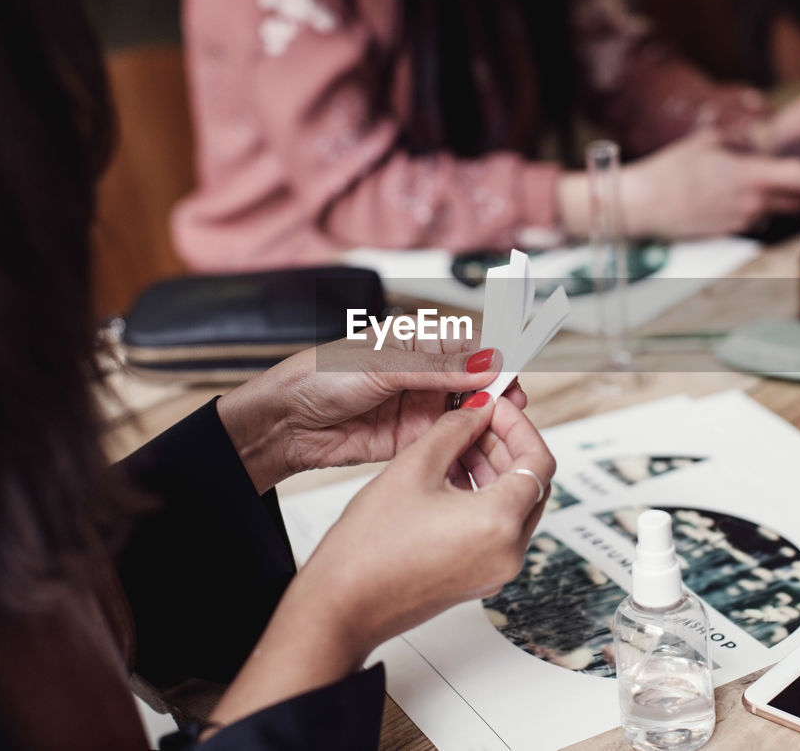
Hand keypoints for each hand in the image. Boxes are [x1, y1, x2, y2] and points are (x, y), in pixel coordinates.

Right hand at [209, 396, 554, 725]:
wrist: (341, 607)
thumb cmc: (367, 551)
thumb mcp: (413, 467)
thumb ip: (454, 429)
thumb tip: (478, 410)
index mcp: (500, 525)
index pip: (539, 462)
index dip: (519, 425)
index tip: (496, 408)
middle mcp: (508, 553)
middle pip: (531, 485)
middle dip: (506, 446)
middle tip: (477, 420)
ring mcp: (495, 571)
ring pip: (514, 507)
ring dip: (494, 470)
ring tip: (458, 444)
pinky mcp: (478, 578)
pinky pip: (496, 529)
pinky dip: (483, 498)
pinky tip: (450, 476)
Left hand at [217, 333, 526, 492]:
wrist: (284, 423)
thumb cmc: (320, 378)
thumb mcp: (383, 365)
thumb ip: (438, 368)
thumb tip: (485, 362)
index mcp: (418, 344)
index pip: (470, 350)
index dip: (495, 363)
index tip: (515, 377)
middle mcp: (423, 375)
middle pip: (475, 386)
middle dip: (496, 398)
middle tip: (513, 412)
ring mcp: (419, 409)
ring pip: (466, 417)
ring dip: (484, 426)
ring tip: (499, 437)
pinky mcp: (411, 441)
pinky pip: (447, 444)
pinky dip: (465, 450)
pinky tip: (478, 456)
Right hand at [562, 128, 799, 236]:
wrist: (643, 205)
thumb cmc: (670, 171)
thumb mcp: (707, 140)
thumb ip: (742, 138)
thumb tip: (761, 131)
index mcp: (751, 175)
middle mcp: (753, 203)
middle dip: (795, 188)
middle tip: (777, 174)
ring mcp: (743, 222)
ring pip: (776, 212)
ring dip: (770, 201)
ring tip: (742, 187)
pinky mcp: (731, 235)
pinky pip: (754, 223)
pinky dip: (748, 213)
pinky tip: (725, 201)